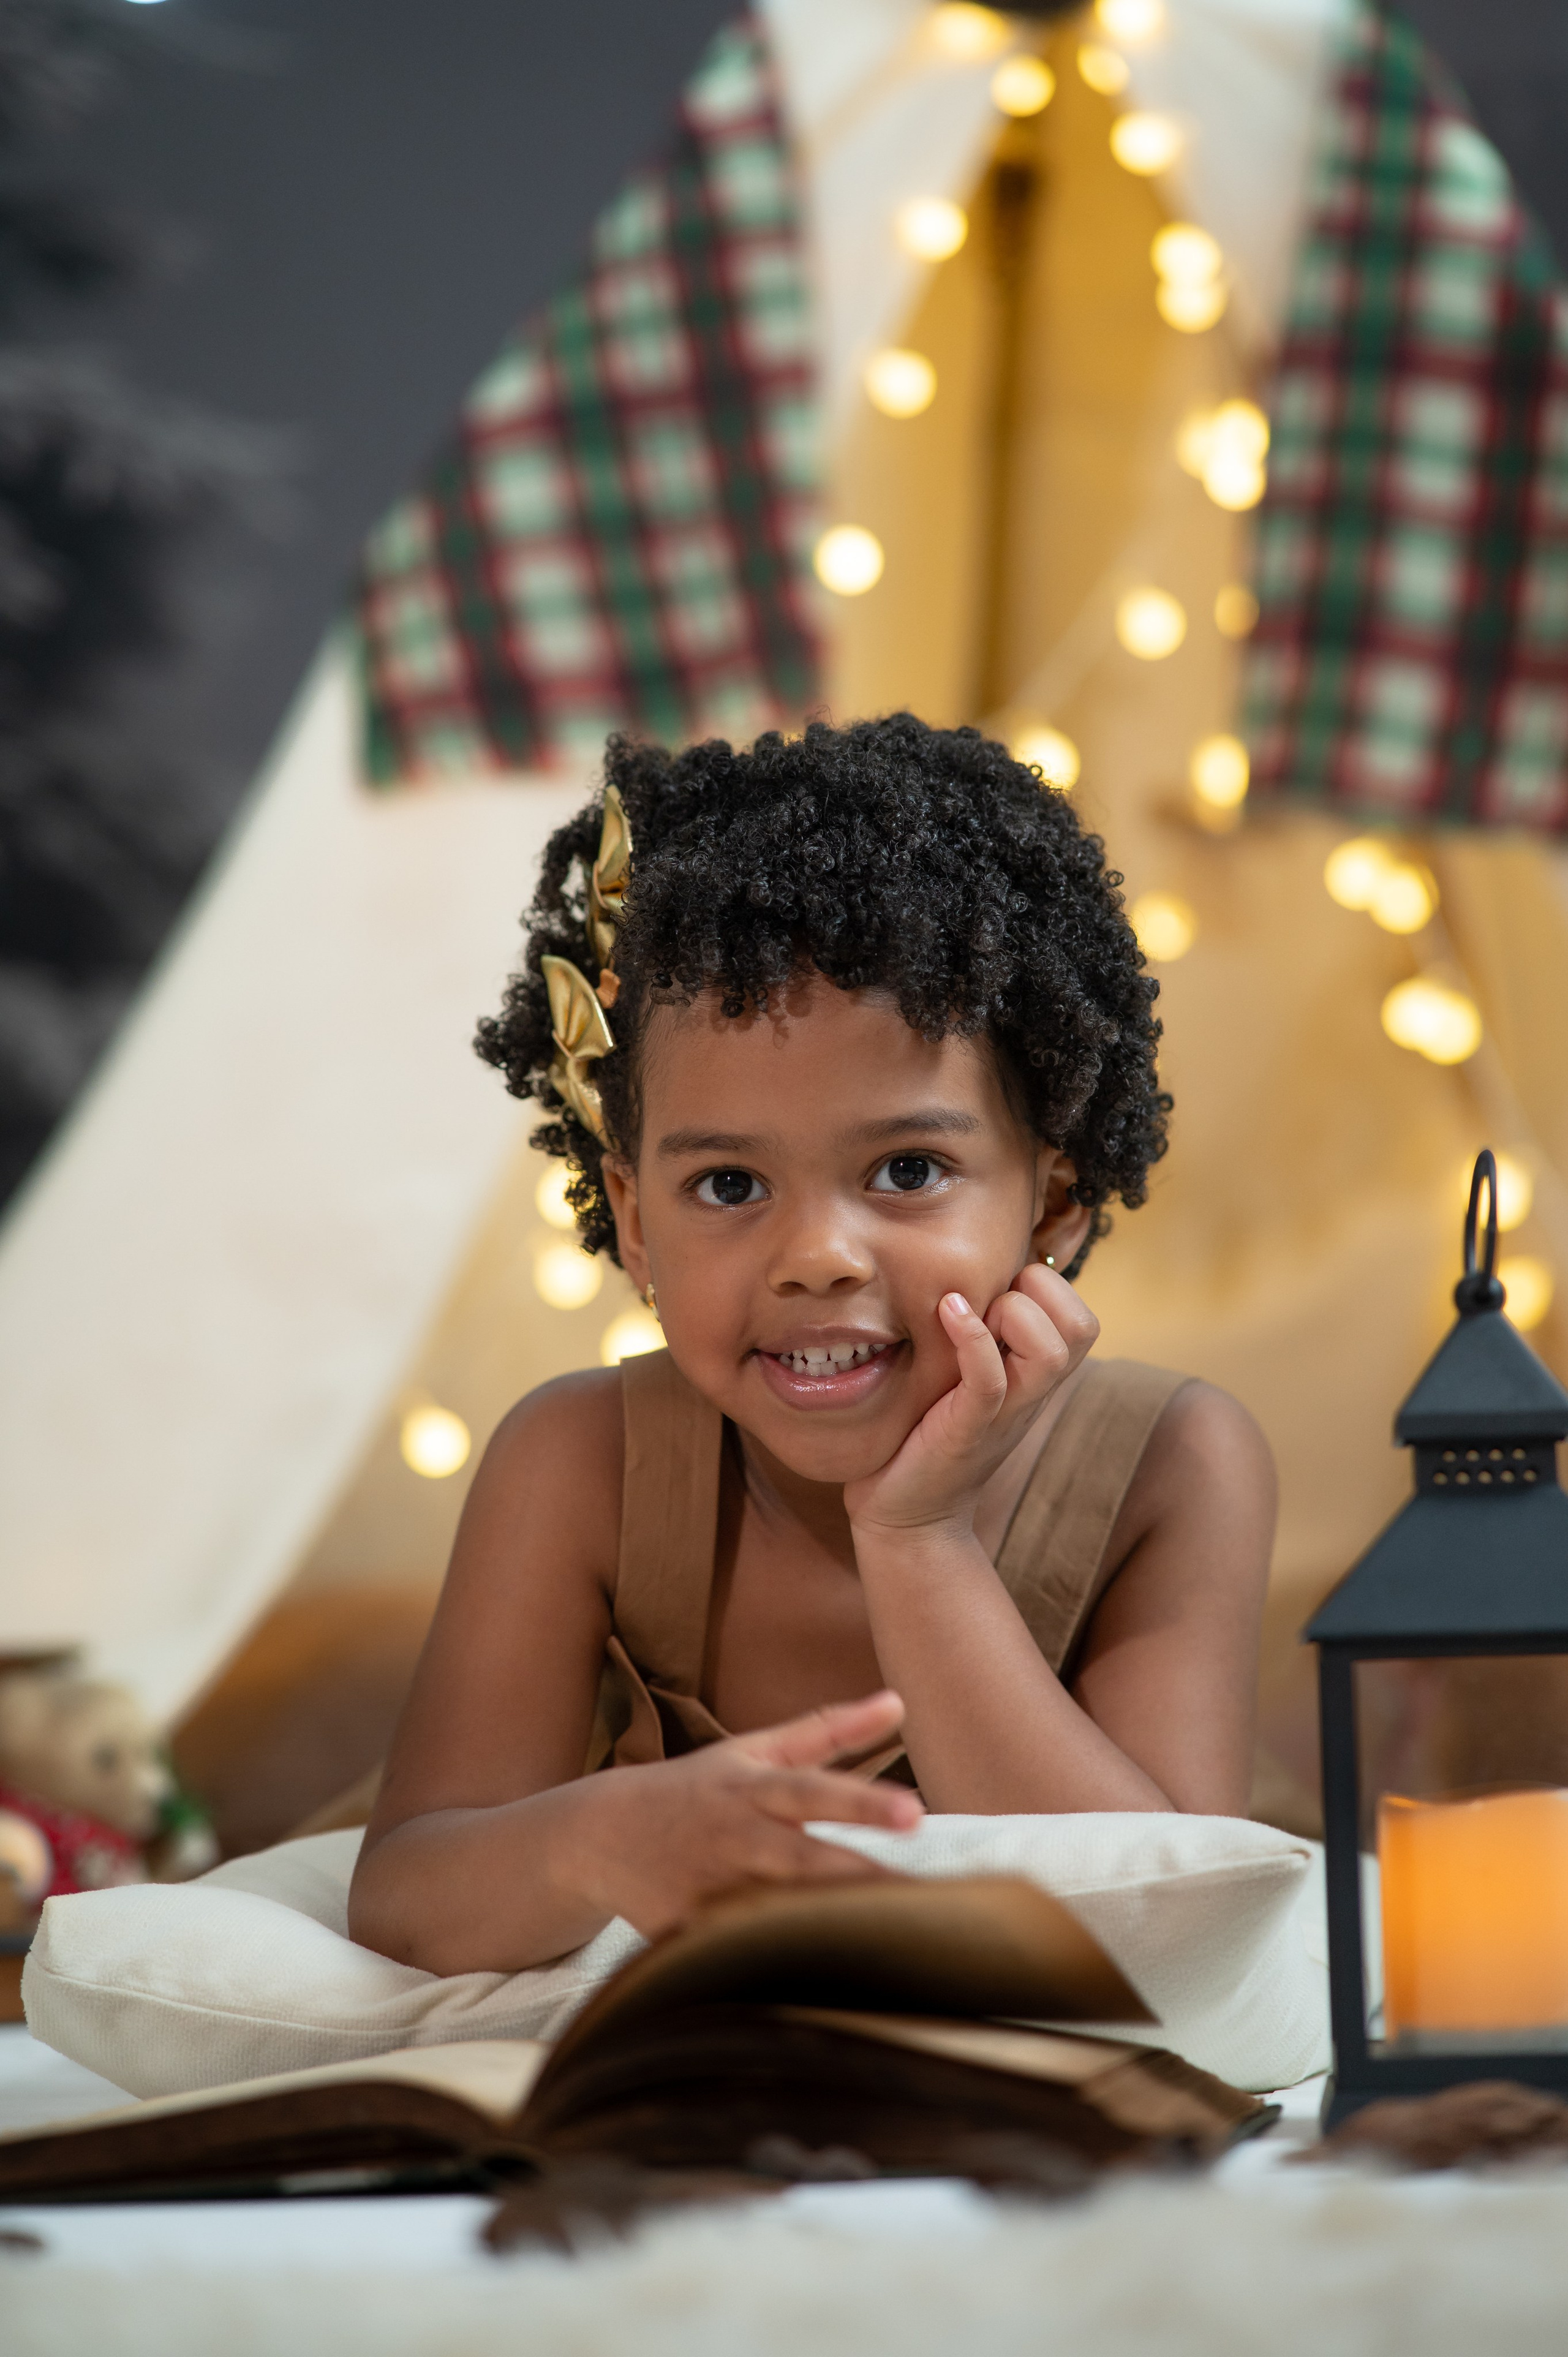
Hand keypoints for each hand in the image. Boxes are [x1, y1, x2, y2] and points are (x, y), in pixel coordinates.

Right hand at [576, 1690, 922, 1939]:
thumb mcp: (756, 1750)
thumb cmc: (699, 1789)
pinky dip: (776, 1969)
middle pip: (803, 1862)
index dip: (864, 1803)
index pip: (817, 1792)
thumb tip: (899, 1701)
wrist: (603, 1834)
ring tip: (895, 1948)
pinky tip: (825, 1992)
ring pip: (776, 1915)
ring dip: (829, 1931)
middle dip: (859, 1880)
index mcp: (754, 1790)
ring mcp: (710, 1891)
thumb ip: (830, 1729)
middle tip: (923, 1900)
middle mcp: (736, 1839)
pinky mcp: (687, 1936)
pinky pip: (740, 1955)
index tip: (916, 1814)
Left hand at [844, 1264, 1097, 1539]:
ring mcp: (1005, 1414)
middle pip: (1083, 1326)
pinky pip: (990, 1378)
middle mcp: (1032, 1394)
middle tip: (989, 1303)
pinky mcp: (967, 1430)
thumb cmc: (928, 1434)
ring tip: (965, 1311)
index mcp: (1036, 1377)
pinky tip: (946, 1311)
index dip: (1046, 1285)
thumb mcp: (967, 1377)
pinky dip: (974, 1338)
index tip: (996, 1292)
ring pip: (1053, 1351)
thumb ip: (983, 1336)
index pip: (1081, 1316)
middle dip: (1039, 1291)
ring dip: (1012, 1313)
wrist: (908, 1517)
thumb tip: (971, 1276)